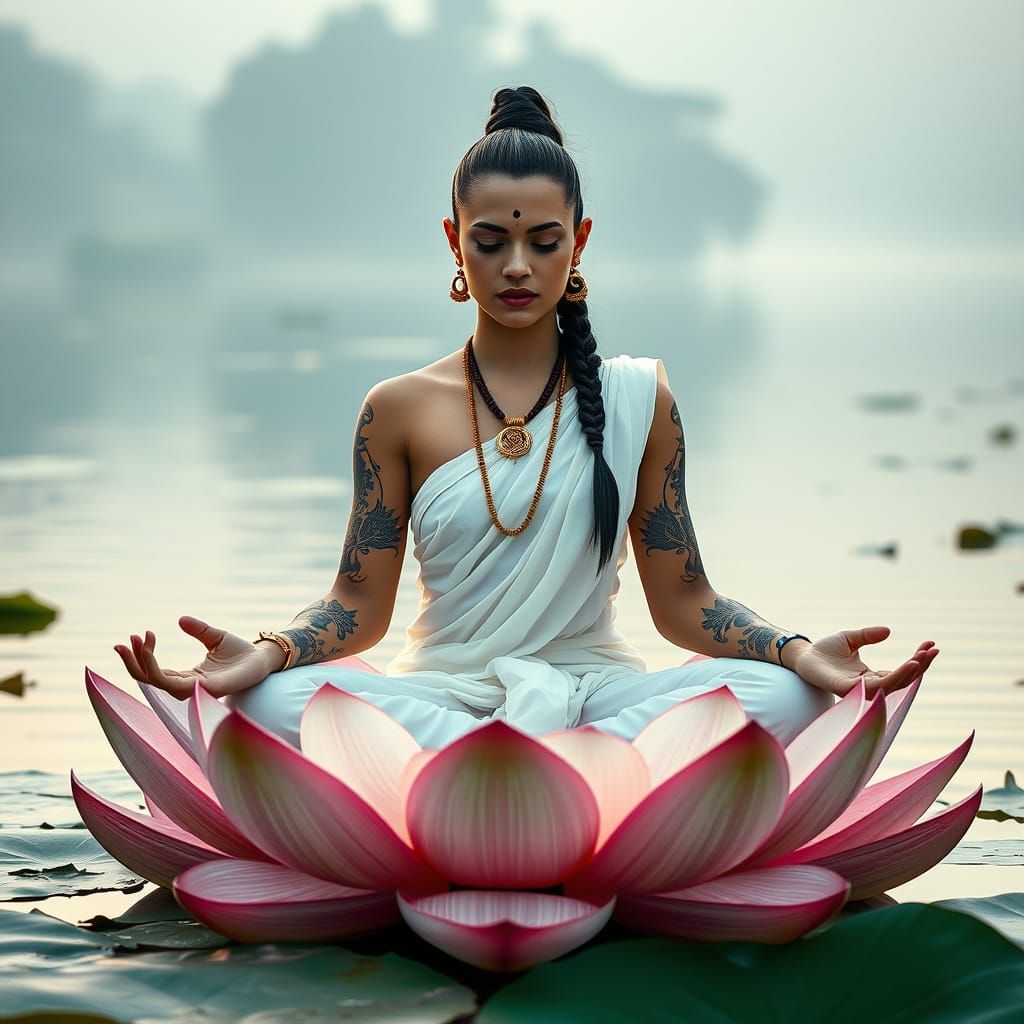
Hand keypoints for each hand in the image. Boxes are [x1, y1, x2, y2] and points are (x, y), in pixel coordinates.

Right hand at [113, 615, 273, 699]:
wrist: (261, 658)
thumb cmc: (240, 652)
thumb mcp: (215, 637)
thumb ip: (198, 630)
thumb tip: (180, 619)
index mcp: (187, 677)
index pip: (155, 672)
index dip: (141, 656)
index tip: (138, 634)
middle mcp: (188, 686)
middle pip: (149, 680)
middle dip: (132, 662)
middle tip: (122, 642)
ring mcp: (196, 690)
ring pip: (158, 682)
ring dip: (143, 662)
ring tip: (139, 640)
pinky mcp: (208, 689)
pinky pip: (177, 686)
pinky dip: (160, 672)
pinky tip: (150, 652)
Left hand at [789, 626, 938, 697]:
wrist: (803, 655)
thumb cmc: (824, 650)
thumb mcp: (850, 638)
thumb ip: (867, 636)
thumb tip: (888, 631)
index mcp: (870, 676)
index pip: (900, 672)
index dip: (916, 660)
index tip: (930, 645)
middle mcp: (868, 685)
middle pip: (901, 680)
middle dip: (919, 666)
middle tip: (933, 650)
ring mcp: (859, 689)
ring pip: (892, 684)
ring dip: (910, 672)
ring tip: (922, 658)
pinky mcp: (848, 689)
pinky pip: (875, 686)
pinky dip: (893, 678)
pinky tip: (906, 666)